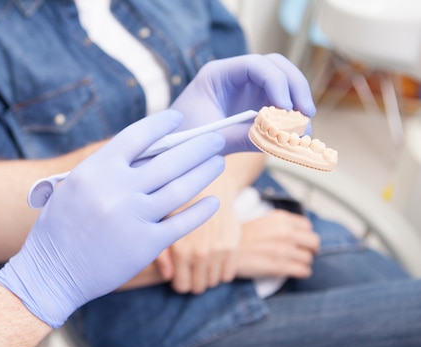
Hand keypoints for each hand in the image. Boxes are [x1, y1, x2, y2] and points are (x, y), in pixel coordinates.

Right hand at [0, 110, 225, 327]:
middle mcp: (116, 190)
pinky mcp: (145, 245)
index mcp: (95, 170)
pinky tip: (214, 201)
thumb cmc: (60, 227)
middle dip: (197, 146)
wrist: (51, 272)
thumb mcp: (75, 187)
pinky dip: (201, 210)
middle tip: (215, 138)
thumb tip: (147, 153)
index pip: (137, 136)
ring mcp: (133, 218)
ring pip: (180, 188)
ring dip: (204, 172)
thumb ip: (107, 170)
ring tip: (218, 162)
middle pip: (168, 160)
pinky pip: (182, 223)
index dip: (162, 124)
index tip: (178, 118)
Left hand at [155, 187, 241, 293]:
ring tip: (200, 261)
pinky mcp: (233, 245)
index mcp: (181, 250)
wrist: (210, 183)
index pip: (182, 287)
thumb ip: (161, 253)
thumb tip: (167, 276)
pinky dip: (221, 270)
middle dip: (192, 280)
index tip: (177, 272)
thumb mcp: (162, 224)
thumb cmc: (179, 203)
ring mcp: (220, 250)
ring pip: (213, 282)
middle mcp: (201, 253)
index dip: (178, 281)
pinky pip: (228, 274)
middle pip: (198, 287)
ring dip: (206, 276)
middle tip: (188, 268)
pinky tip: (213, 258)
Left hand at [170, 53, 315, 154]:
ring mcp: (247, 91)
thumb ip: (242, 138)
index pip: (255, 65)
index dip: (276, 82)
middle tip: (306, 115)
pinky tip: (295, 139)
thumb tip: (280, 140)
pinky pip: (280, 108)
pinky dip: (290, 121)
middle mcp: (236, 78)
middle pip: (276, 68)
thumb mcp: (210, 139)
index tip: (285, 108)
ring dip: (298, 105)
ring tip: (303, 133)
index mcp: (217, 75)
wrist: (168, 152)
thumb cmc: (180, 140)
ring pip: (284, 86)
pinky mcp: (254, 109)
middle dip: (295, 89)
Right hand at [235, 210, 319, 278]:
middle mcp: (284, 232)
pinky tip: (295, 272)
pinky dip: (302, 272)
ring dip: (304, 262)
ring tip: (295, 264)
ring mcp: (283, 250)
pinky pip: (303, 270)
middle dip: (310, 249)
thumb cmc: (238, 239)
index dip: (305, 235)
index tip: (301, 241)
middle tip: (303, 253)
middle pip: (313, 242)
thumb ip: (280, 224)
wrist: (223, 252)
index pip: (308, 226)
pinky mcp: (279, 266)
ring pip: (308, 258)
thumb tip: (296, 234)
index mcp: (280, 219)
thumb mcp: (262, 221)